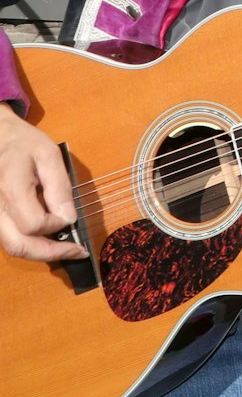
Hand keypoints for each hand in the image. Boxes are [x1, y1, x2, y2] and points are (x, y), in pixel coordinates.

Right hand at [0, 107, 85, 262]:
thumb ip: (59, 187)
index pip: (34, 225)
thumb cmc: (21, 143)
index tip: (70, 216)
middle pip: (18, 246)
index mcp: (10, 188)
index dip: (56, 224)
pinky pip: (8, 237)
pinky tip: (47, 235)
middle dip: (51, 253)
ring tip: (65, 246)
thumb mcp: (48, 155)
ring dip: (40, 251)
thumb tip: (69, 218)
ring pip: (12, 246)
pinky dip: (29, 242)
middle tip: (77, 251)